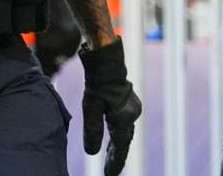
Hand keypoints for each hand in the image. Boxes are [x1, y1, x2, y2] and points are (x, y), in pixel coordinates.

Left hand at [79, 37, 142, 175]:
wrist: (107, 59)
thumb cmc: (98, 82)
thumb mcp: (90, 107)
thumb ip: (92, 130)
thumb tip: (91, 153)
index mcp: (124, 119)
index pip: (120, 147)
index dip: (115, 162)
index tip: (109, 175)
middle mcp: (132, 115)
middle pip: (124, 141)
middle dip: (116, 156)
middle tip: (109, 170)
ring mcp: (132, 107)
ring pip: (125, 132)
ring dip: (118, 145)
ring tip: (110, 157)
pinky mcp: (128, 101)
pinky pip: (124, 122)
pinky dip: (119, 132)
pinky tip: (114, 135)